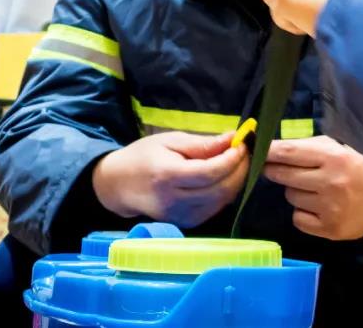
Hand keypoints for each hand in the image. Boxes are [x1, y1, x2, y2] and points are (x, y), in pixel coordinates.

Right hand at [92, 131, 247, 226]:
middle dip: (239, 169)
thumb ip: (202, 143)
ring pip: (221, 201)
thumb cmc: (143, 156)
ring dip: (235, 181)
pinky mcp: (185, 223)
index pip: (210, 172)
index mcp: (167, 176)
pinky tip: (223, 177)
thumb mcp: (170, 140)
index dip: (232, 159)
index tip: (241, 143)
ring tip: (236, 162)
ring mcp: (180, 217)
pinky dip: (225, 192)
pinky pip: (214, 208)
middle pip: (220, 189)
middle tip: (244, 152)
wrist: (118, 185)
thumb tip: (232, 138)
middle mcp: (174, 201)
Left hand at [263, 135, 362, 240]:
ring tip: (311, 189)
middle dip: (274, 171)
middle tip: (274, 169)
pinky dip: (302, 212)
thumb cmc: (356, 168)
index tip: (256, 151)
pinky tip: (316, 207)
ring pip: (291, 197)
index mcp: (333, 158)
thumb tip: (273, 148)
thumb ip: (309, 148)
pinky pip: (297, 218)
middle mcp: (331, 182)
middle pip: (284, 176)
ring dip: (294, 192)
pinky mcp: (329, 229)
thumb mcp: (338, 150)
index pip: (290, 153)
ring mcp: (330, 207)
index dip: (269, 152)